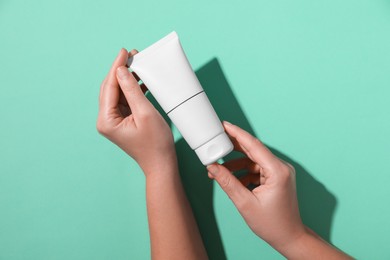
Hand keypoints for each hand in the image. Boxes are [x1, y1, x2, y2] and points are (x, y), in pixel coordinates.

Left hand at [97, 48, 175, 173]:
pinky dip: (133, 90)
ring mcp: (114, 121)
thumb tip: (121, 70)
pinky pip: (125, 100)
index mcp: (107, 120)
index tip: (124, 52)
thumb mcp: (145, 112)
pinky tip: (141, 81)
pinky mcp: (123, 121)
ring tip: (138, 64)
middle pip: (111, 88)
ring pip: (118, 92)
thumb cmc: (155, 143)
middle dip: (121, 71)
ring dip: (127, 79)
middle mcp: (106, 120)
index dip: (117, 67)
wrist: (161, 163)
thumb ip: (131, 90)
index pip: (109, 87)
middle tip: (132, 55)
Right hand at [207, 121, 304, 250]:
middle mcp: (281, 167)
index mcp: (277, 171)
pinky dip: (243, 172)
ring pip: (253, 160)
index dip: (237, 134)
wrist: (289, 237)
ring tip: (219, 170)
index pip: (254, 145)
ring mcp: (280, 172)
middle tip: (216, 142)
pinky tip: (232, 178)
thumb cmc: (272, 224)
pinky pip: (257, 168)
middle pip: (253, 150)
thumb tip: (213, 167)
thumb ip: (227, 182)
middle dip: (233, 147)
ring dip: (236, 164)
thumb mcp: (245, 203)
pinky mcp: (276, 177)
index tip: (224, 125)